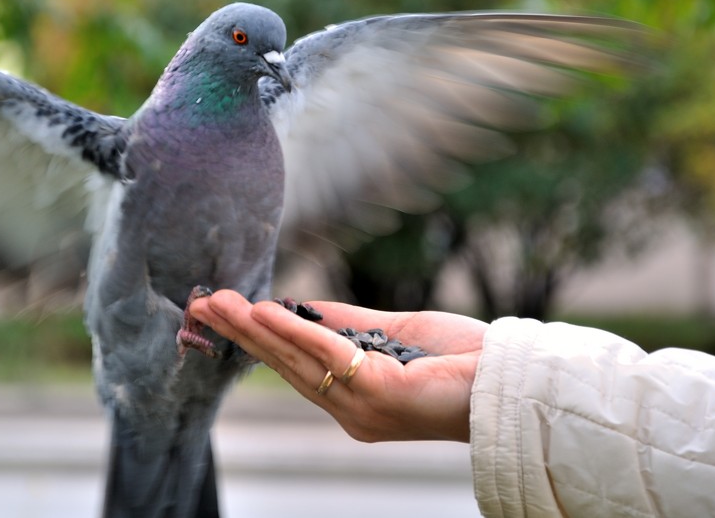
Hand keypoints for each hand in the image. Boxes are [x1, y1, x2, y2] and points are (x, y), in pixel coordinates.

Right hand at [190, 290, 487, 442]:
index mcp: (350, 399)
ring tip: (219, 304)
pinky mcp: (380, 395)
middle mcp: (349, 410)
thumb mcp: (389, 334)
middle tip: (202, 305)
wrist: (511, 381)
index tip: (218, 313)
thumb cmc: (459, 359)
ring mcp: (362, 407)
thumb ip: (344, 324)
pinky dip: (294, 331)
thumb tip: (297, 306)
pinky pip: (328, 356)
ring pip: (296, 360)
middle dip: (240, 332)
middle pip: (283, 364)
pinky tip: (263, 311)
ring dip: (254, 328)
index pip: (290, 365)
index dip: (253, 338)